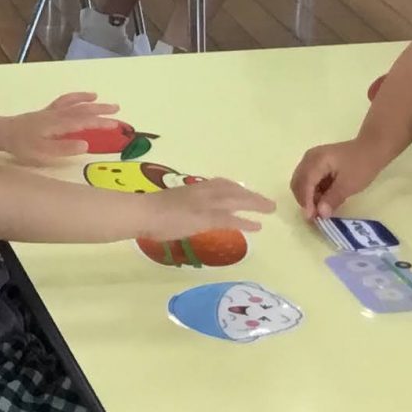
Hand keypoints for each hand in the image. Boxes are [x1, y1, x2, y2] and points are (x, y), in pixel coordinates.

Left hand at [2, 92, 125, 165]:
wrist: (2, 132)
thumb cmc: (21, 145)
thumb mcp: (42, 152)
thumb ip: (64, 149)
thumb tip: (85, 144)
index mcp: (58, 124)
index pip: (84, 122)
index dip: (101, 122)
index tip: (117, 124)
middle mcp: (56, 115)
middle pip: (81, 109)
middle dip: (100, 109)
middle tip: (117, 109)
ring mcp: (50, 112)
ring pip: (73, 103)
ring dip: (88, 100)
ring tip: (100, 99)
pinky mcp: (45, 112)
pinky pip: (63, 101)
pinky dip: (74, 98)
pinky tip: (79, 100)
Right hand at [134, 177, 274, 240]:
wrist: (142, 213)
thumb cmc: (148, 211)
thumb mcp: (169, 203)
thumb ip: (180, 206)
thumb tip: (183, 214)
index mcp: (193, 188)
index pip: (219, 183)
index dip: (234, 188)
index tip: (244, 191)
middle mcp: (202, 192)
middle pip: (233, 190)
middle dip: (251, 195)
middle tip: (266, 202)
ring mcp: (205, 204)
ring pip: (236, 201)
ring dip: (254, 204)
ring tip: (269, 209)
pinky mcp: (206, 218)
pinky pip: (230, 219)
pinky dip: (244, 222)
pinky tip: (257, 227)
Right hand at [290, 138, 385, 220]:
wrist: (371, 149)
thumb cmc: (361, 165)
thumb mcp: (349, 185)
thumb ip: (332, 199)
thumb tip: (320, 214)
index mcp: (316, 161)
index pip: (304, 184)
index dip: (306, 202)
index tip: (312, 218)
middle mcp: (309, 158)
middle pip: (297, 183)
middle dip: (304, 200)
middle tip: (315, 215)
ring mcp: (311, 159)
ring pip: (301, 182)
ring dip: (308, 196)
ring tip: (321, 208)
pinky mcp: (316, 163)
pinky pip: (308, 179)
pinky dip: (313, 191)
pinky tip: (324, 198)